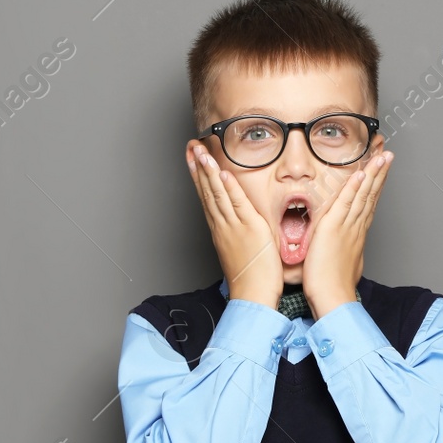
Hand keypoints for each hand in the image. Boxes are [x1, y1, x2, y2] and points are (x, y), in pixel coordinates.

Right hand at [186, 141, 281, 308]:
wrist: (252, 296)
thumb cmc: (250, 279)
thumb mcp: (240, 251)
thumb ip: (238, 234)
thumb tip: (240, 226)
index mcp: (221, 229)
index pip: (207, 196)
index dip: (200, 175)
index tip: (194, 157)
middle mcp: (222, 225)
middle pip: (206, 190)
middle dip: (198, 166)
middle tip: (191, 145)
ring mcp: (233, 226)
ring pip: (217, 193)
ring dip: (208, 170)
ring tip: (201, 150)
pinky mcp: (249, 229)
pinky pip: (237, 204)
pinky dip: (229, 188)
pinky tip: (223, 172)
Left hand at [301, 149, 392, 318]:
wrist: (333, 299)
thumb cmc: (334, 287)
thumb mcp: (344, 264)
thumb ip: (346, 252)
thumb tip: (347, 250)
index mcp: (356, 235)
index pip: (368, 204)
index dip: (376, 185)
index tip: (381, 171)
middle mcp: (356, 228)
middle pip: (371, 195)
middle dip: (380, 173)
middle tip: (388, 155)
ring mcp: (347, 227)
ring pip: (363, 195)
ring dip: (373, 173)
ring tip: (381, 156)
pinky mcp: (333, 228)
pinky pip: (346, 203)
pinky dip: (354, 187)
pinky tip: (361, 173)